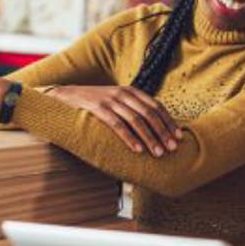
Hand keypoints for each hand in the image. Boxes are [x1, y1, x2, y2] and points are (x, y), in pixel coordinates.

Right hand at [47, 85, 182, 155]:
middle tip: (172, 148)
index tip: (179, 137)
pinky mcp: (98, 109)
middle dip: (163, 132)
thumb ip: (133, 110)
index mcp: (131, 91)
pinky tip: (138, 149)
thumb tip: (154, 129)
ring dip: (149, 138)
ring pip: (136, 120)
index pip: (156, 106)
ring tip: (158, 153)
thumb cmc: (94, 104)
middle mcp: (123, 94)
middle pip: (149, 114)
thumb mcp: (116, 102)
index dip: (169, 122)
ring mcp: (110, 100)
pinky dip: (129, 138)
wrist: (65, 96)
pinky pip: (117, 125)